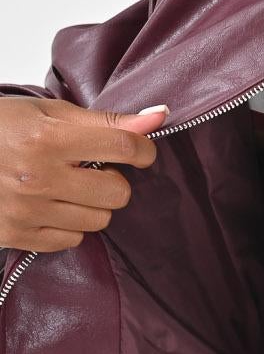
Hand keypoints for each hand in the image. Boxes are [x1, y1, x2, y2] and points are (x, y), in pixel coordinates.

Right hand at [0, 95, 169, 253]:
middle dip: (113, 179)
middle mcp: (38, 177)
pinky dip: (68, 225)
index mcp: (48, 138)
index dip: (142, 150)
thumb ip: (106, 120)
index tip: (139, 151)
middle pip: (118, 193)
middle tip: (89, 168)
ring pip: (98, 220)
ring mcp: (25, 210)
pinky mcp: (15, 235)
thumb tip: (159, 117)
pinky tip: (50, 205)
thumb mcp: (47, 112)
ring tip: (66, 186)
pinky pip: (71, 241)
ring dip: (91, 204)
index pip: (124, 148)